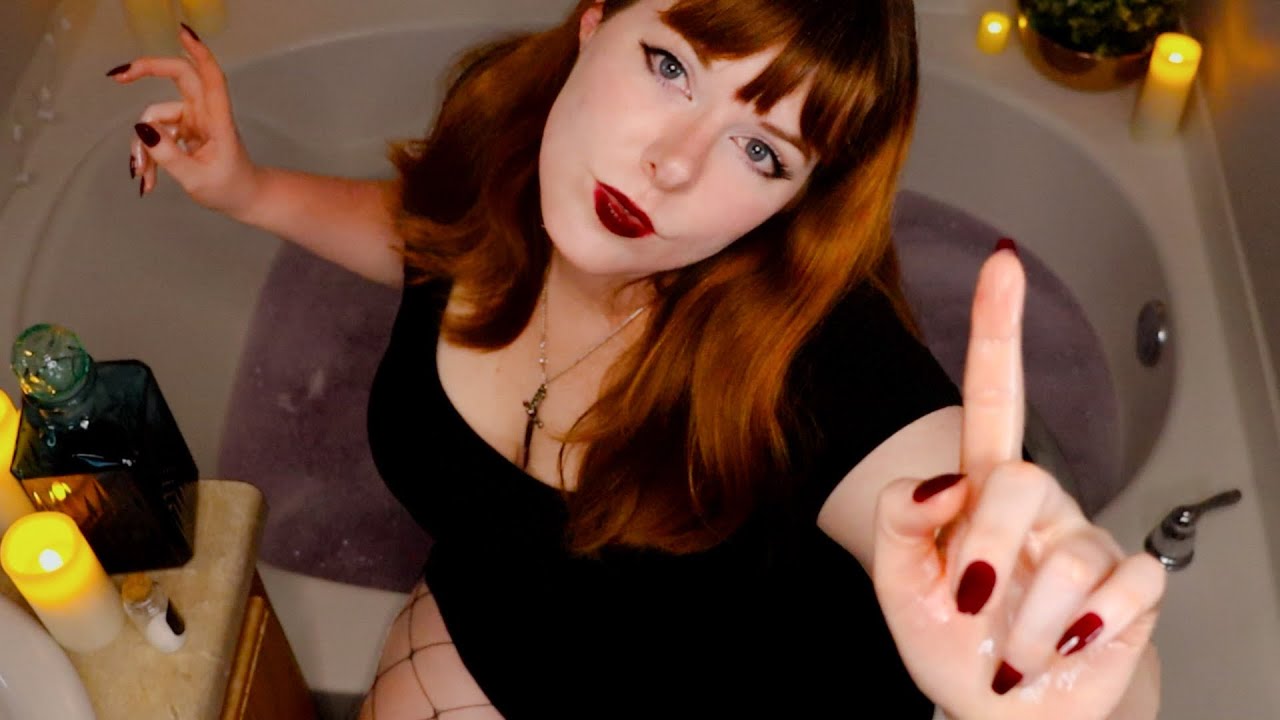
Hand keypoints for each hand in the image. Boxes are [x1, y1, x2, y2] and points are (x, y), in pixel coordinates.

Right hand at [108, 25, 258, 214]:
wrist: (243, 199)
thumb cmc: (229, 188)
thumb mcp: (196, 178)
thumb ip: (169, 155)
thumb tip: (142, 129)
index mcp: (218, 120)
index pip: (211, 79)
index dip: (199, 53)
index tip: (182, 33)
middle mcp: (205, 113)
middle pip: (179, 77)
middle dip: (147, 72)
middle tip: (117, 78)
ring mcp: (194, 120)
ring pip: (157, 117)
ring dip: (144, 146)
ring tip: (145, 177)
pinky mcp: (184, 131)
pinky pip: (157, 134)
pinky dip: (149, 155)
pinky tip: (148, 180)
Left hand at [872, 244, 1166, 719]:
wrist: (1002, 712)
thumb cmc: (952, 640)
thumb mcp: (898, 581)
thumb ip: (899, 520)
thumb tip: (947, 482)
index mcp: (980, 491)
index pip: (995, 397)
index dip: (999, 328)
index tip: (1005, 262)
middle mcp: (1040, 504)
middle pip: (1020, 478)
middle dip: (987, 548)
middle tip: (972, 602)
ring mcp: (1089, 542)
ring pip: (1064, 556)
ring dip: (1022, 624)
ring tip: (1011, 647)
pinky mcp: (1132, 588)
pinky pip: (1119, 592)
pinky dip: (1079, 636)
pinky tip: (1068, 646)